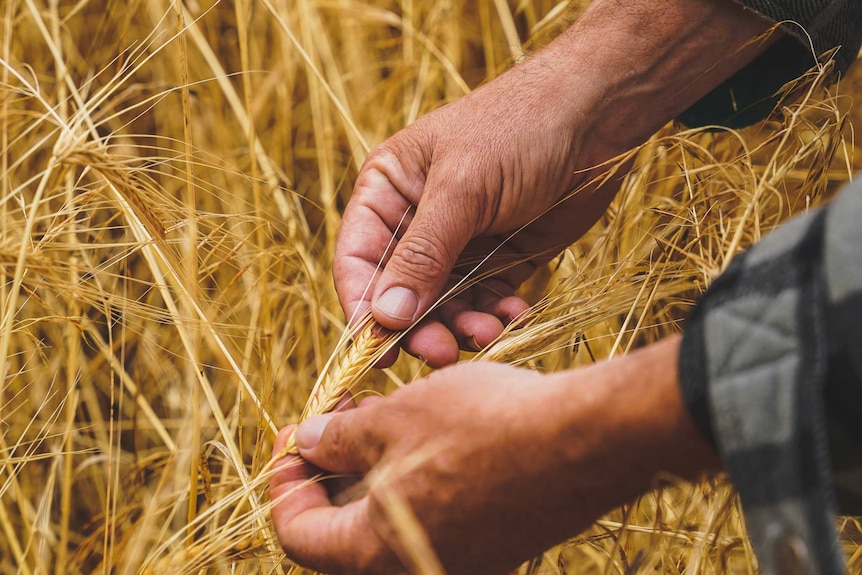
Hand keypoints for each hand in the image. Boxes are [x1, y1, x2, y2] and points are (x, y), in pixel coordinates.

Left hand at [270, 337, 720, 574]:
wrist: (588, 440)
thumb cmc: (485, 426)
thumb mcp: (397, 419)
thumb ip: (341, 439)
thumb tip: (311, 443)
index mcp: (378, 553)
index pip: (298, 535)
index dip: (285, 483)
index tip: (292, 438)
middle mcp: (417, 570)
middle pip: (343, 535)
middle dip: (330, 476)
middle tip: (333, 424)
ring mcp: (462, 560)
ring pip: (390, 524)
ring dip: (371, 475)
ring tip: (378, 419)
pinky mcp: (495, 544)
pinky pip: (433, 519)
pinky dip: (412, 483)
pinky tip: (424, 436)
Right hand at [334, 0, 773, 366]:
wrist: (597, 117)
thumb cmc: (519, 131)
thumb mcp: (462, 189)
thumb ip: (422, 255)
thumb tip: (384, 318)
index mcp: (388, 190)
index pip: (358, 260)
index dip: (362, 308)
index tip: (378, 350)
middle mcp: (417, 221)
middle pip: (400, 293)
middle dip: (419, 326)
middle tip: (441, 353)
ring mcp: (460, 244)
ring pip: (444, 306)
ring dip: (462, 327)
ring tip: (489, 332)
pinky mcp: (500, 260)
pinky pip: (485, 303)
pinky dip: (495, 316)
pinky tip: (515, 314)